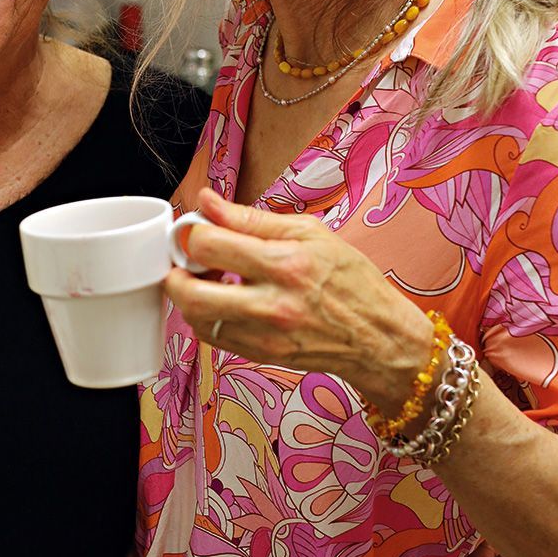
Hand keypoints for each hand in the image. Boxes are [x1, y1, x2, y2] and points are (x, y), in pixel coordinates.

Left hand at [166, 188, 432, 410]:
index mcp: (286, 263)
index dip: (191, 232)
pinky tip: (221, 300)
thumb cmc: (352, 282)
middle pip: (190, 291)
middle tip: (186, 260)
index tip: (195, 228)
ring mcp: (264, 335)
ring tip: (205, 278)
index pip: (210, 243)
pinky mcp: (260, 355)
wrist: (381, 340)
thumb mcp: (310, 233)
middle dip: (176, 272)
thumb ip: (251, 219)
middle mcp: (272, 304)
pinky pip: (212, 337)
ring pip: (196, 318)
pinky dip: (206, 316)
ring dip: (188, 295)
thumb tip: (208, 201)